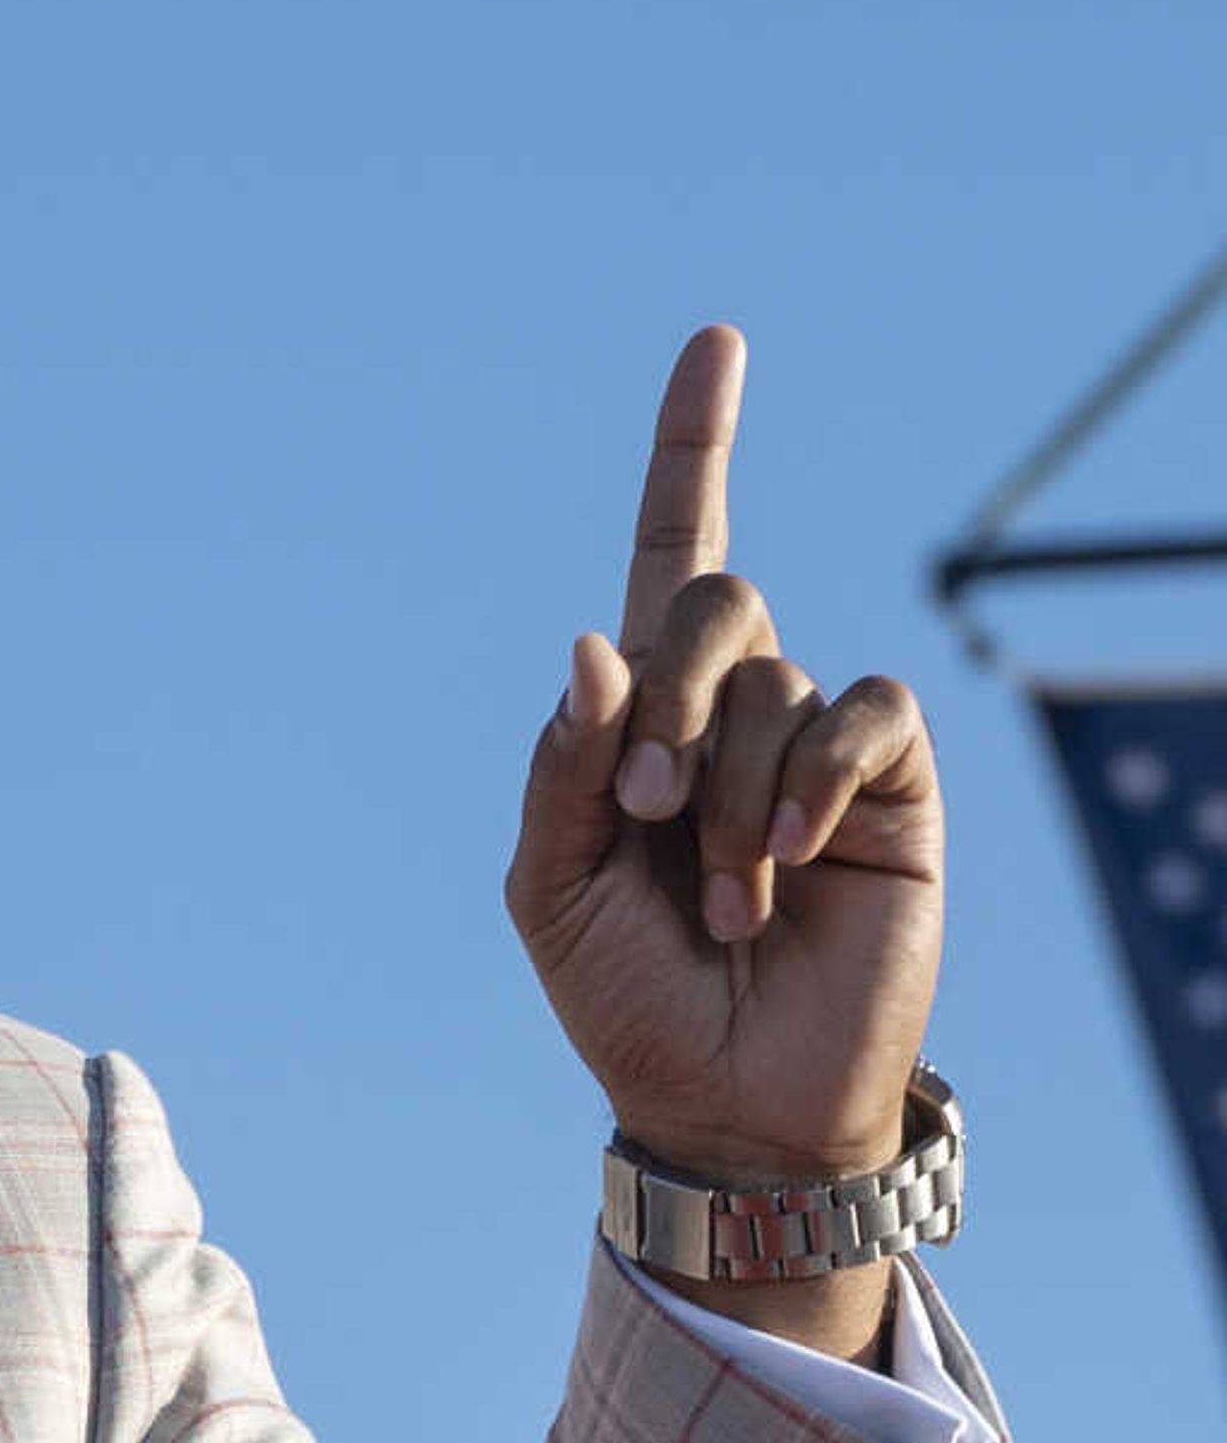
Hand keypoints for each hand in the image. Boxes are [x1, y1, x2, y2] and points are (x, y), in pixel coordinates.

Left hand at [504, 327, 944, 1351]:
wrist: (725, 1099)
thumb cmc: (627, 995)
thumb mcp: (550, 888)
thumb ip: (562, 768)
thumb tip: (589, 646)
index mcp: (643, 715)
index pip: (668, 556)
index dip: (694, 449)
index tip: (716, 343)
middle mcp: (735, 706)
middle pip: (712, 602)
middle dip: (664, 700)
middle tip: (647, 814)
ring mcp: (816, 741)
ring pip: (772, 678)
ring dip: (729, 793)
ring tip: (723, 899)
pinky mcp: (892, 782)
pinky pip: (858, 713)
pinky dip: (807, 782)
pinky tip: (790, 865)